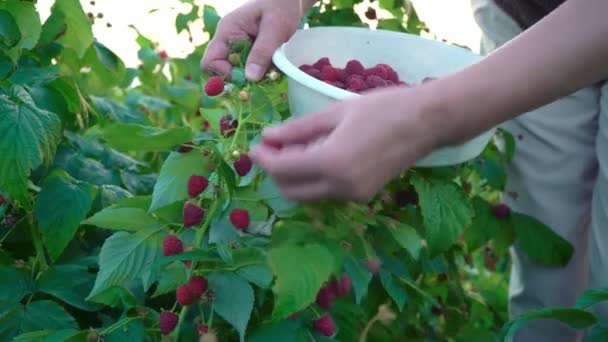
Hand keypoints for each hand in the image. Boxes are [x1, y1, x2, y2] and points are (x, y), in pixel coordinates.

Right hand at [200, 0, 310, 81]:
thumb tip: (250, 78)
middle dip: (242, 80)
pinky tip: (276, 70)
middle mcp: (229, 43)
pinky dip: (262, 76)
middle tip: (263, 80)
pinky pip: (252, 73)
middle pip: (223, 72)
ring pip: (239, 75)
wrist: (289, 1)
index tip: (247, 78)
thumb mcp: (275, 27)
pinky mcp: (251, 56)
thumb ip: (262, 51)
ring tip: (274, 72)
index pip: (210, 62)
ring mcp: (239, 50)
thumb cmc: (281, 6)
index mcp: (227, 32)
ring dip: (255, 79)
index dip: (224, 74)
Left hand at [250, 86, 442, 201]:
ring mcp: (353, 195)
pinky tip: (315, 156)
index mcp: (331, 163)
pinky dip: (313, 180)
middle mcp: (340, 187)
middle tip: (270, 148)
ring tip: (293, 148)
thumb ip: (299, 129)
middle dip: (275, 172)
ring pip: (308, 195)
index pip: (282, 168)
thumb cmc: (383, 108)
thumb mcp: (336, 112)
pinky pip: (327, 193)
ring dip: (293, 178)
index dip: (263, 158)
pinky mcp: (364, 195)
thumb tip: (268, 136)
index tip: (255, 144)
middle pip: (291, 191)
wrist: (428, 122)